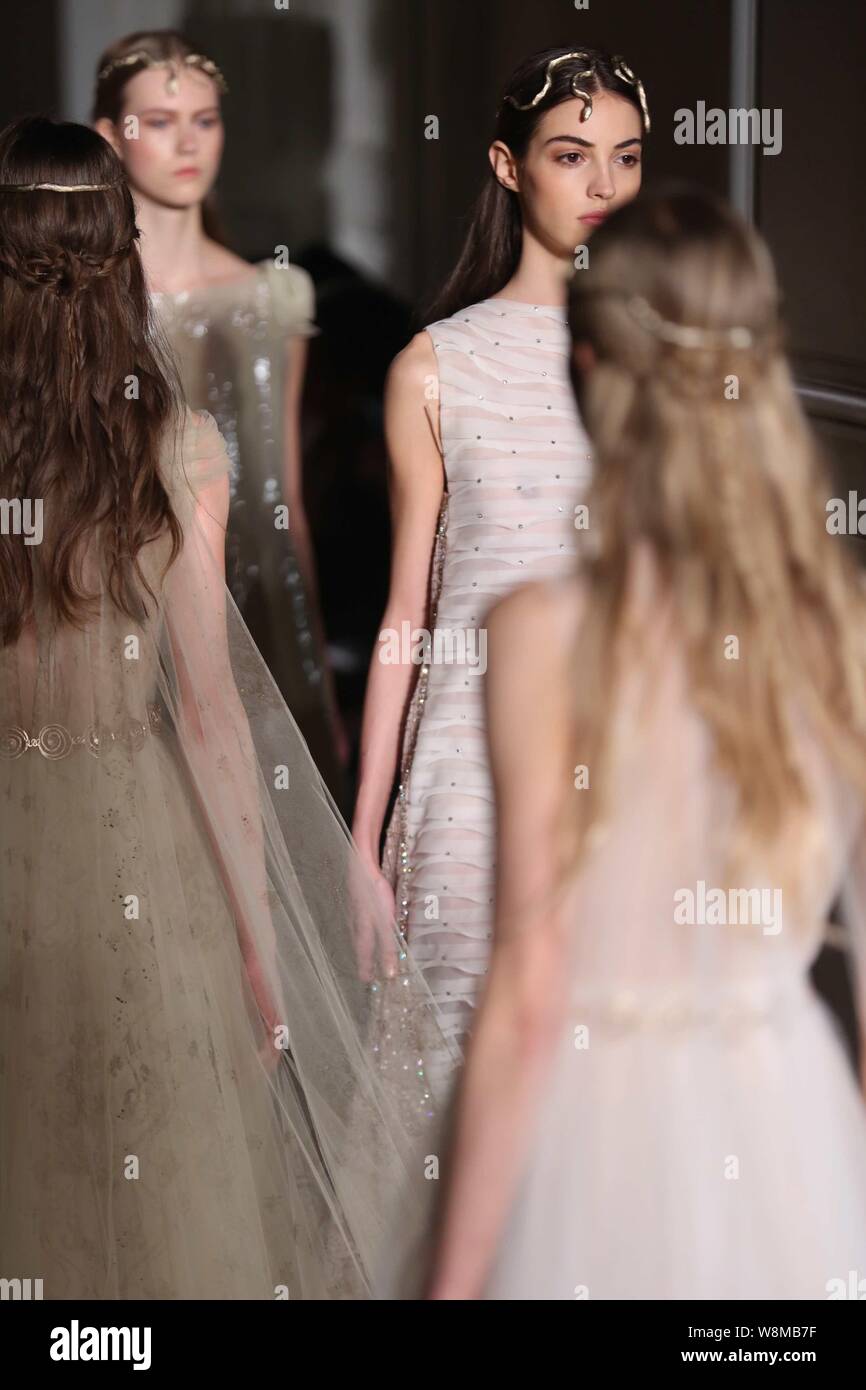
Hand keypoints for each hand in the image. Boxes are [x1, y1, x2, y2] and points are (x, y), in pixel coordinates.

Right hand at [349, 851, 400, 982]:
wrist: (362, 865)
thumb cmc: (374, 893)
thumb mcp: (385, 923)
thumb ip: (388, 947)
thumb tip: (389, 971)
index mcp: (362, 930)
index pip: (365, 954)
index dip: (366, 967)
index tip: (366, 980)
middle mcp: (355, 922)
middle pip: (359, 944)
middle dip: (362, 958)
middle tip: (363, 970)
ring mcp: (354, 909)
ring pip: (357, 931)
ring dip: (360, 944)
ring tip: (363, 951)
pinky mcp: (357, 898)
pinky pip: (358, 919)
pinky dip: (360, 928)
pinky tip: (363, 923)